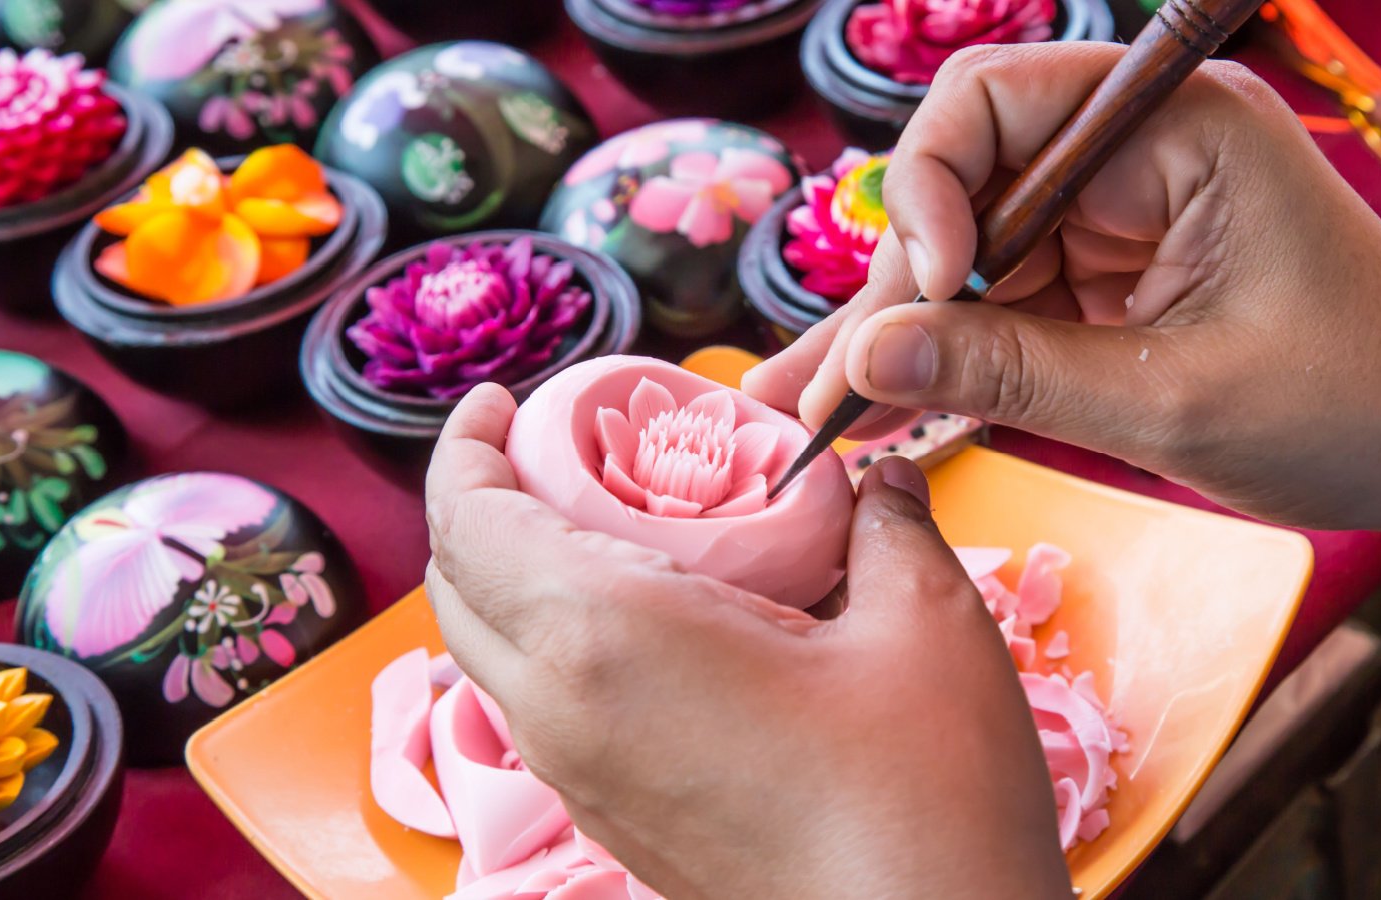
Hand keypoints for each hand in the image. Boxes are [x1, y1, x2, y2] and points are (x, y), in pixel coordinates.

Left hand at [425, 385, 1070, 899]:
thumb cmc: (923, 795)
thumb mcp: (924, 624)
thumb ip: (886, 525)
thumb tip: (877, 480)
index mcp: (609, 637)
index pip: (469, 520)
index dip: (465, 446)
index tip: (498, 402)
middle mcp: (563, 713)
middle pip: (457, 586)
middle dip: (480, 502)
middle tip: (557, 453)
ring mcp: (579, 780)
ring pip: (490, 656)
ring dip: (514, 576)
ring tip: (606, 531)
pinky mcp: (612, 822)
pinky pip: (540, 709)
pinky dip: (555, 643)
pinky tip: (653, 625)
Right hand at [745, 42, 1380, 679]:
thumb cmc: (1349, 410)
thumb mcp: (1170, 401)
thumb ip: (1012, 373)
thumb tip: (865, 358)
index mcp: (1176, 129)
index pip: (996, 102)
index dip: (930, 191)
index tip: (926, 297)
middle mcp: (1133, 156)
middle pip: (962, 189)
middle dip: (888, 292)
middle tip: (810, 389)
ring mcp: (1116, 219)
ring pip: (966, 259)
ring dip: (894, 338)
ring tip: (807, 410)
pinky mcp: (1107, 280)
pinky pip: (1001, 307)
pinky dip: (947, 362)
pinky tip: (872, 410)